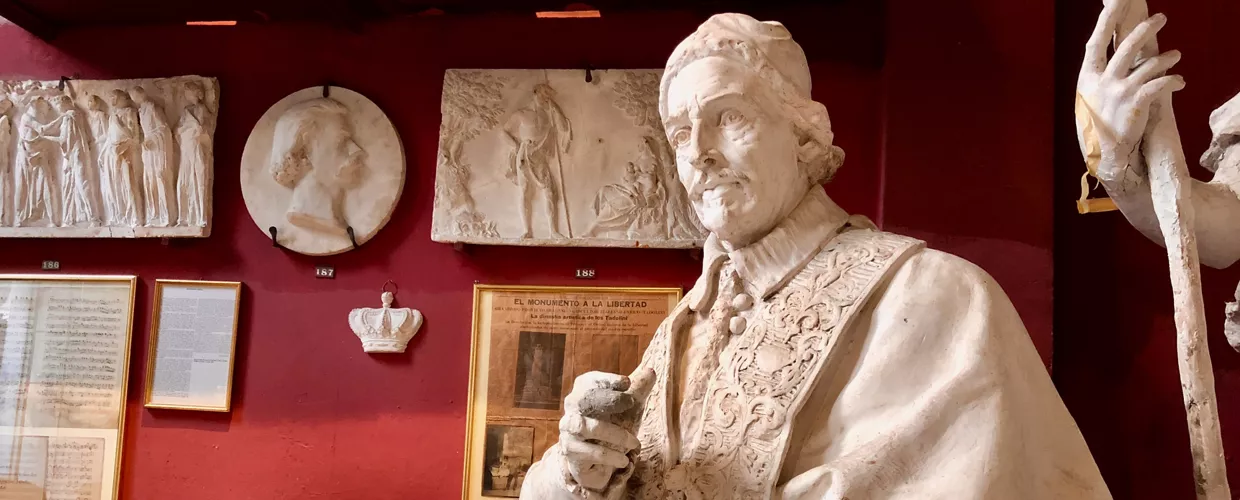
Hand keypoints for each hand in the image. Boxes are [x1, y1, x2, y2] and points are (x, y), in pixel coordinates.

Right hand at [557, 371, 644, 491]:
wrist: (593, 460)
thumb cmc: (610, 425)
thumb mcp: (627, 406)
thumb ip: (638, 389)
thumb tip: (652, 371)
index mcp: (583, 390)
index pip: (591, 381)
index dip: (608, 380)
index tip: (627, 382)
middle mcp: (572, 407)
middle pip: (585, 400)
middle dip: (609, 399)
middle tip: (632, 402)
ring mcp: (568, 429)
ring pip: (588, 427)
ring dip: (615, 434)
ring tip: (635, 442)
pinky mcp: (570, 450)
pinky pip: (590, 452)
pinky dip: (610, 456)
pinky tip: (624, 460)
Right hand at [1077, 2, 1183, 183]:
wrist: (1106, 154)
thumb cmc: (1097, 125)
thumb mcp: (1089, 98)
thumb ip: (1099, 77)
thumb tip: (1112, 57)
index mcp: (1087, 78)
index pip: (1095, 43)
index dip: (1105, 22)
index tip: (1114, 3)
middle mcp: (1103, 81)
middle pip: (1126, 47)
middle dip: (1146, 29)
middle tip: (1161, 18)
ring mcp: (1120, 92)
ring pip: (1149, 64)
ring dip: (1167, 58)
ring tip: (1176, 56)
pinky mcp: (1137, 103)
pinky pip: (1161, 83)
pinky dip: (1173, 80)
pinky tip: (1179, 81)